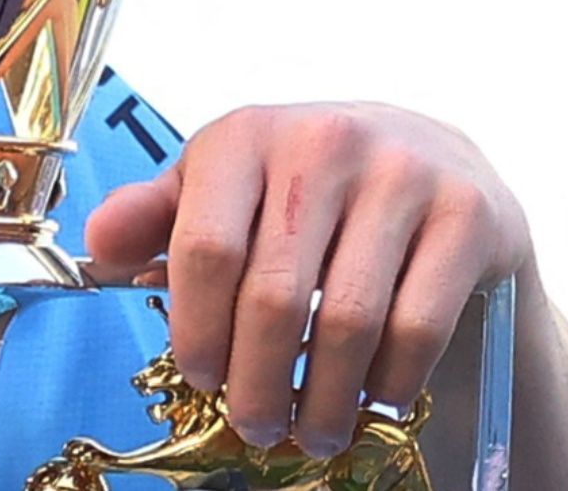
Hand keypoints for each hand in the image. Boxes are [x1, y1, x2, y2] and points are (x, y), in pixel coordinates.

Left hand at [82, 101, 531, 459]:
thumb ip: (156, 216)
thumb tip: (97, 248)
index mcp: (245, 135)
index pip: (205, 249)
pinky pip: (419, 326)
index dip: (196, 330)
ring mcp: (403, 174)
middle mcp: (323, 142)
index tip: (201, 379)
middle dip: (257, 383)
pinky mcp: (469, 213)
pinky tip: (374, 398)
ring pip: (349, 321)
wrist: (433, 157)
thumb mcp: (222, 184)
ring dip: (324, 398)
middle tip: (255, 426)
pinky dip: (390, 380)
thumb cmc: (303, 185)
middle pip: (274, 296)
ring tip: (313, 432)